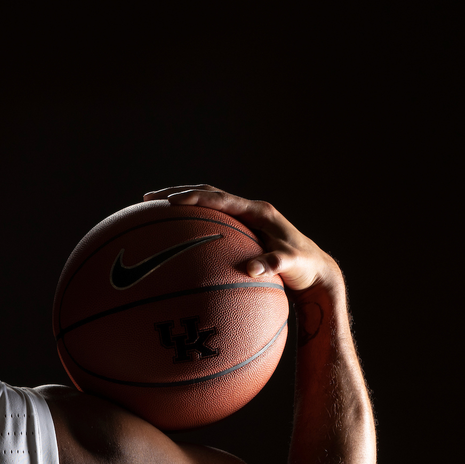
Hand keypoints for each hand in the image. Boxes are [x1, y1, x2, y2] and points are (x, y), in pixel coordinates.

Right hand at [143, 184, 337, 294]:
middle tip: (149, 199)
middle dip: (177, 194)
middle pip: (207, 194)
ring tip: (152, 209)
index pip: (221, 199)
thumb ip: (274, 264)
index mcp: (258, 211)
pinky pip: (210, 220)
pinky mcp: (239, 229)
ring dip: (181, 203)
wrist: (315, 269)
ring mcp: (243, 218)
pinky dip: (189, 221)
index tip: (172, 202)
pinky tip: (171, 234)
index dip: (196, 198)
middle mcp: (249, 210)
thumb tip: (252, 269)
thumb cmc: (304, 267)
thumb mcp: (292, 265)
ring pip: (206, 204)